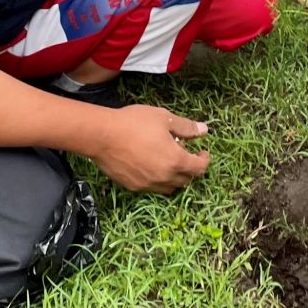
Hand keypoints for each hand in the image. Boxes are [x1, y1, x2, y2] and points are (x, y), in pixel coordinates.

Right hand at [86, 105, 209, 192]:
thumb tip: (204, 130)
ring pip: (169, 188)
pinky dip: (158, 180)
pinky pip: (152, 188)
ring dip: (175, 178)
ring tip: (169, 162)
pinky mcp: (133, 186)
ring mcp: (148, 184)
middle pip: (186, 180)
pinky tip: (151, 165)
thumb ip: (186, 127)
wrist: (102, 136)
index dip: (204, 160)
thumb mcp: (164, 118)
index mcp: (176, 161)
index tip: (202, 152)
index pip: (199, 168)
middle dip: (190, 169)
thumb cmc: (134, 123)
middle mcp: (164, 177)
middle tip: (185, 154)